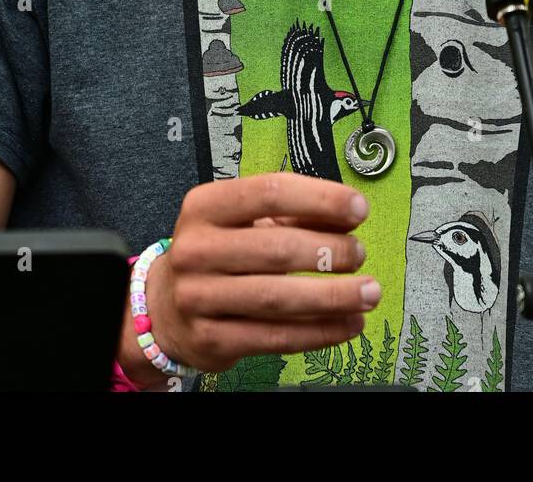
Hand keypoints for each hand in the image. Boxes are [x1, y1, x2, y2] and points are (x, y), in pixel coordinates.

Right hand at [123, 172, 377, 380]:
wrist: (164, 306)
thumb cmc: (217, 252)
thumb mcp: (241, 220)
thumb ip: (291, 214)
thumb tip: (348, 214)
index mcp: (205, 207)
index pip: (269, 192)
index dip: (319, 198)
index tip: (358, 208)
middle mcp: (197, 249)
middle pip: (276, 248)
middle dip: (329, 251)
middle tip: (360, 254)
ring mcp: (200, 297)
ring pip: (278, 298)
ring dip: (333, 297)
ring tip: (368, 292)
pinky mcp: (212, 340)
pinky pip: (275, 337)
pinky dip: (319, 332)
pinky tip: (347, 324)